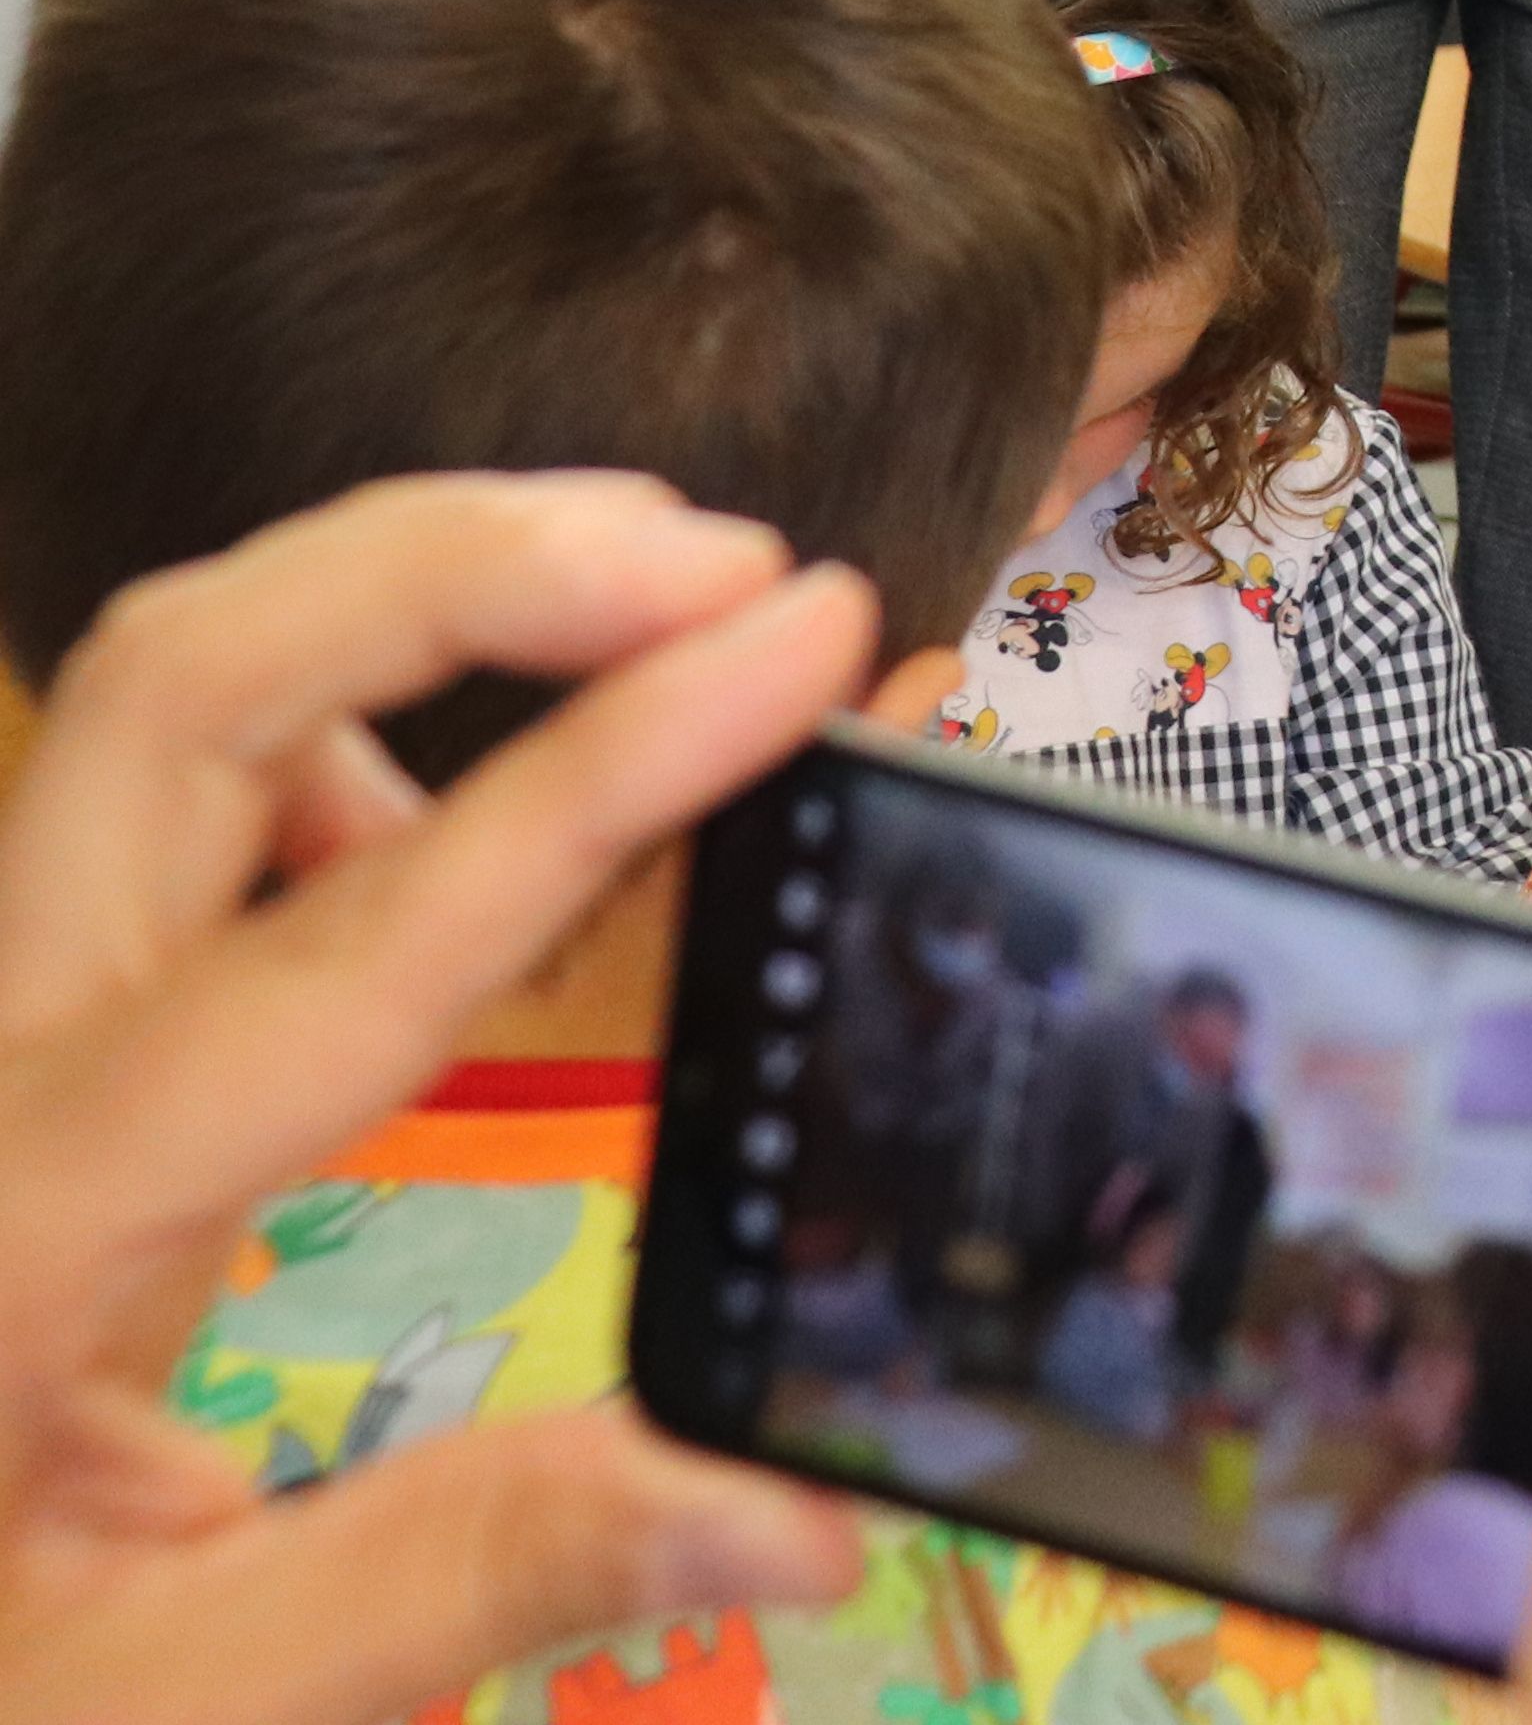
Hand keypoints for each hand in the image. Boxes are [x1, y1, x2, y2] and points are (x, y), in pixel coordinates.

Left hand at [0, 476, 878, 1724]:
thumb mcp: (170, 1702)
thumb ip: (479, 1572)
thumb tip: (805, 1501)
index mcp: (22, 1224)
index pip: (362, 931)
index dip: (606, 761)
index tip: (809, 635)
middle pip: (190, 678)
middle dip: (474, 566)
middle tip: (732, 564)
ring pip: (172, 691)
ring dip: (414, 609)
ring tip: (654, 626)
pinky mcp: (21, 1042)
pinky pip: (167, 793)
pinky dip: (347, 732)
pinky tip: (458, 826)